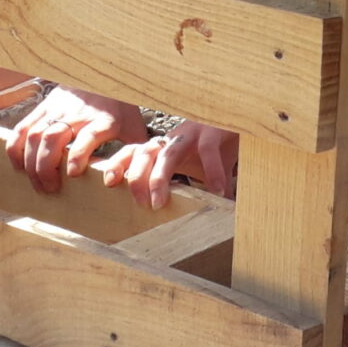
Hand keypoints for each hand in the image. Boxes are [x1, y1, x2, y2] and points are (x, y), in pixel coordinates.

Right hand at [7, 87, 145, 193]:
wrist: (103, 76)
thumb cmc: (119, 109)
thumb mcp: (133, 127)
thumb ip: (134, 152)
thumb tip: (125, 178)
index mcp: (103, 120)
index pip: (88, 137)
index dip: (78, 155)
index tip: (72, 173)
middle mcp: (78, 114)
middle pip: (54, 138)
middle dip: (47, 166)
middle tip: (50, 188)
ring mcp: (58, 110)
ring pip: (36, 135)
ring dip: (32, 162)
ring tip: (37, 183)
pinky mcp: (44, 107)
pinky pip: (23, 127)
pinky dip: (16, 148)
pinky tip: (20, 165)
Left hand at [101, 119, 239, 208]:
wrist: (239, 121)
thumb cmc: (214, 148)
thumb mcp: (196, 169)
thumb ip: (186, 190)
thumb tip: (183, 225)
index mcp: (164, 147)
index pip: (134, 152)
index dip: (119, 164)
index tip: (108, 182)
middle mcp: (173, 140)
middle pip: (144, 153)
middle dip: (135, 177)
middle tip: (139, 203)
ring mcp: (192, 134)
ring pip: (168, 154)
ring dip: (159, 177)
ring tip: (158, 202)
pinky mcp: (214, 133)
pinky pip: (209, 153)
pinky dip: (212, 172)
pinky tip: (218, 191)